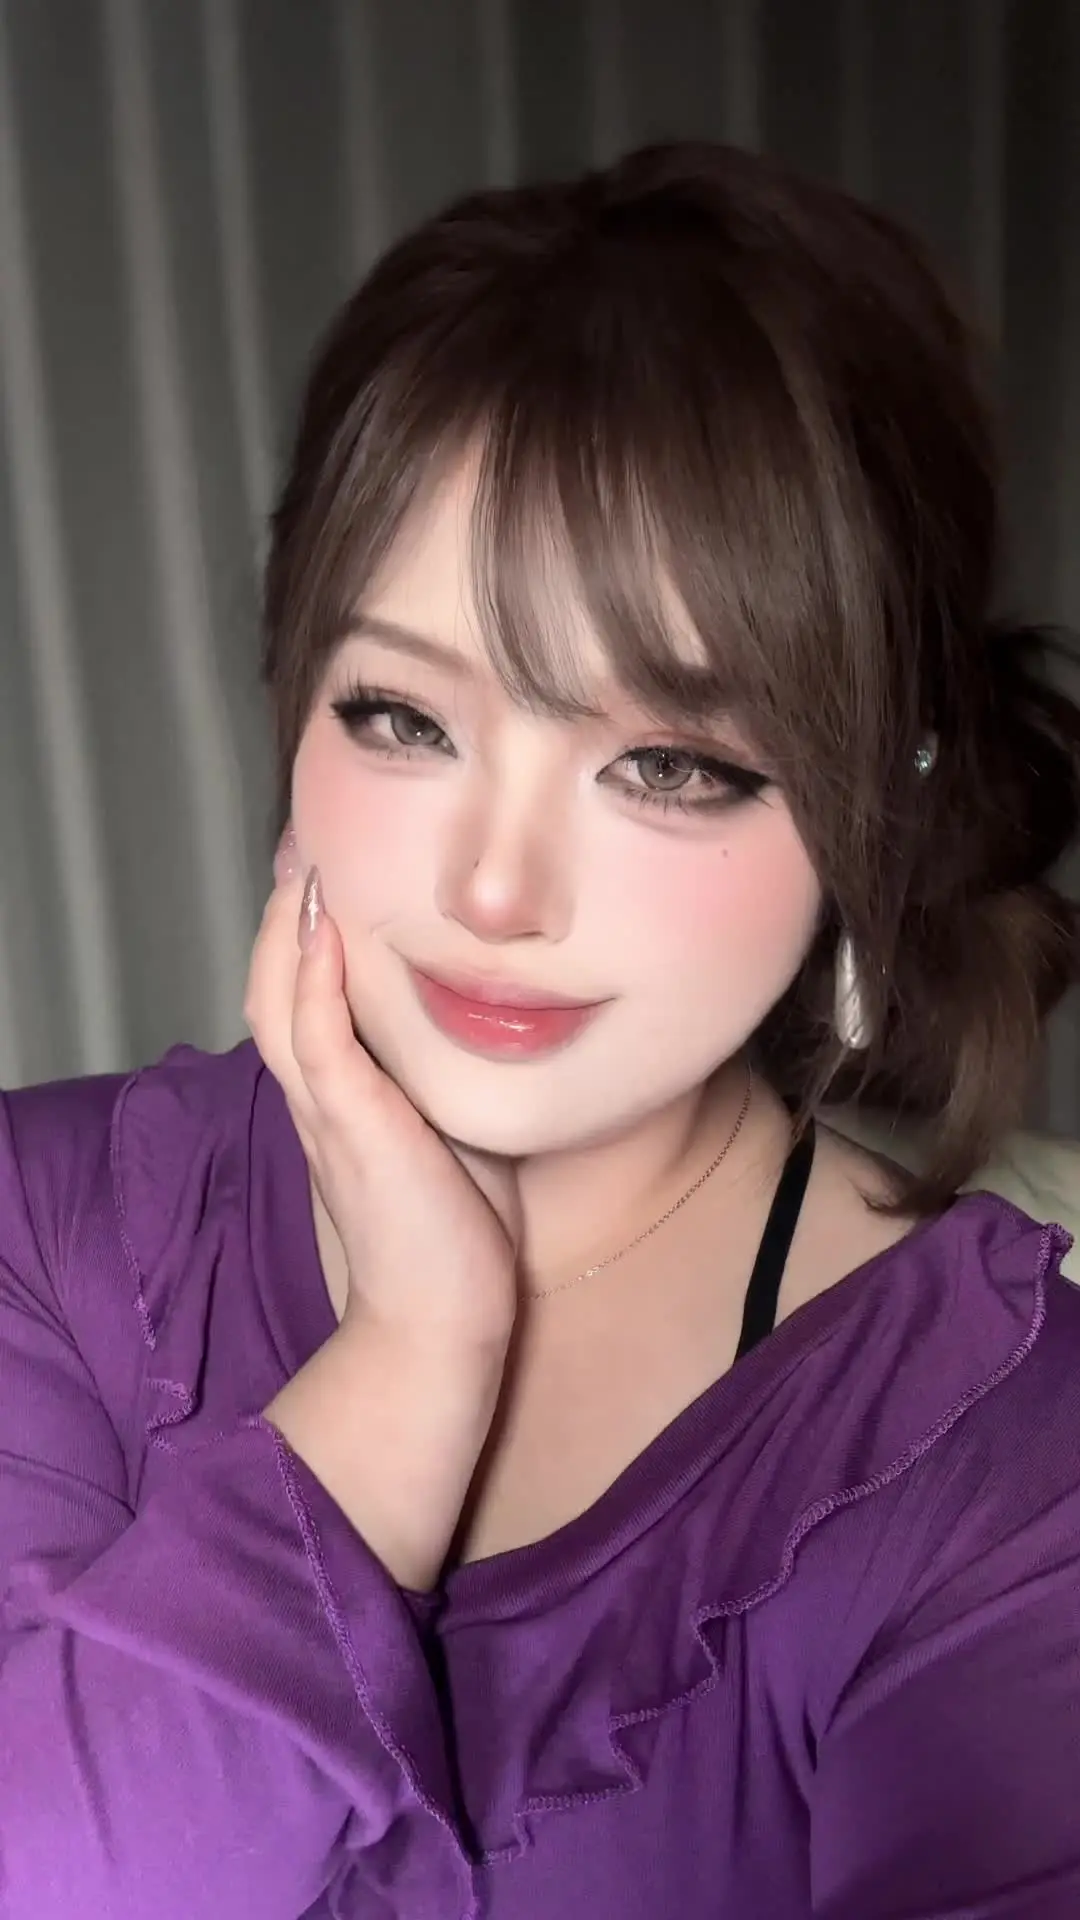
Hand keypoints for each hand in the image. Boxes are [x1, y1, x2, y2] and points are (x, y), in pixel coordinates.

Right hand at [244, 844, 520, 1356]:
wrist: (442, 1321)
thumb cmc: (453, 1233)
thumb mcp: (450, 1130)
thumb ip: (446, 1076)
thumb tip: (493, 1022)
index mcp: (338, 1097)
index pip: (300, 998)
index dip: (301, 934)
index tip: (324, 871)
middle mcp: (318, 1098)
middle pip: (270, 985)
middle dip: (282, 911)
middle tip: (302, 842)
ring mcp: (328, 1113)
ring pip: (277, 1001)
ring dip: (285, 928)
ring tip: (304, 861)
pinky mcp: (352, 1129)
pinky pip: (316, 1042)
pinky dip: (312, 981)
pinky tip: (323, 928)